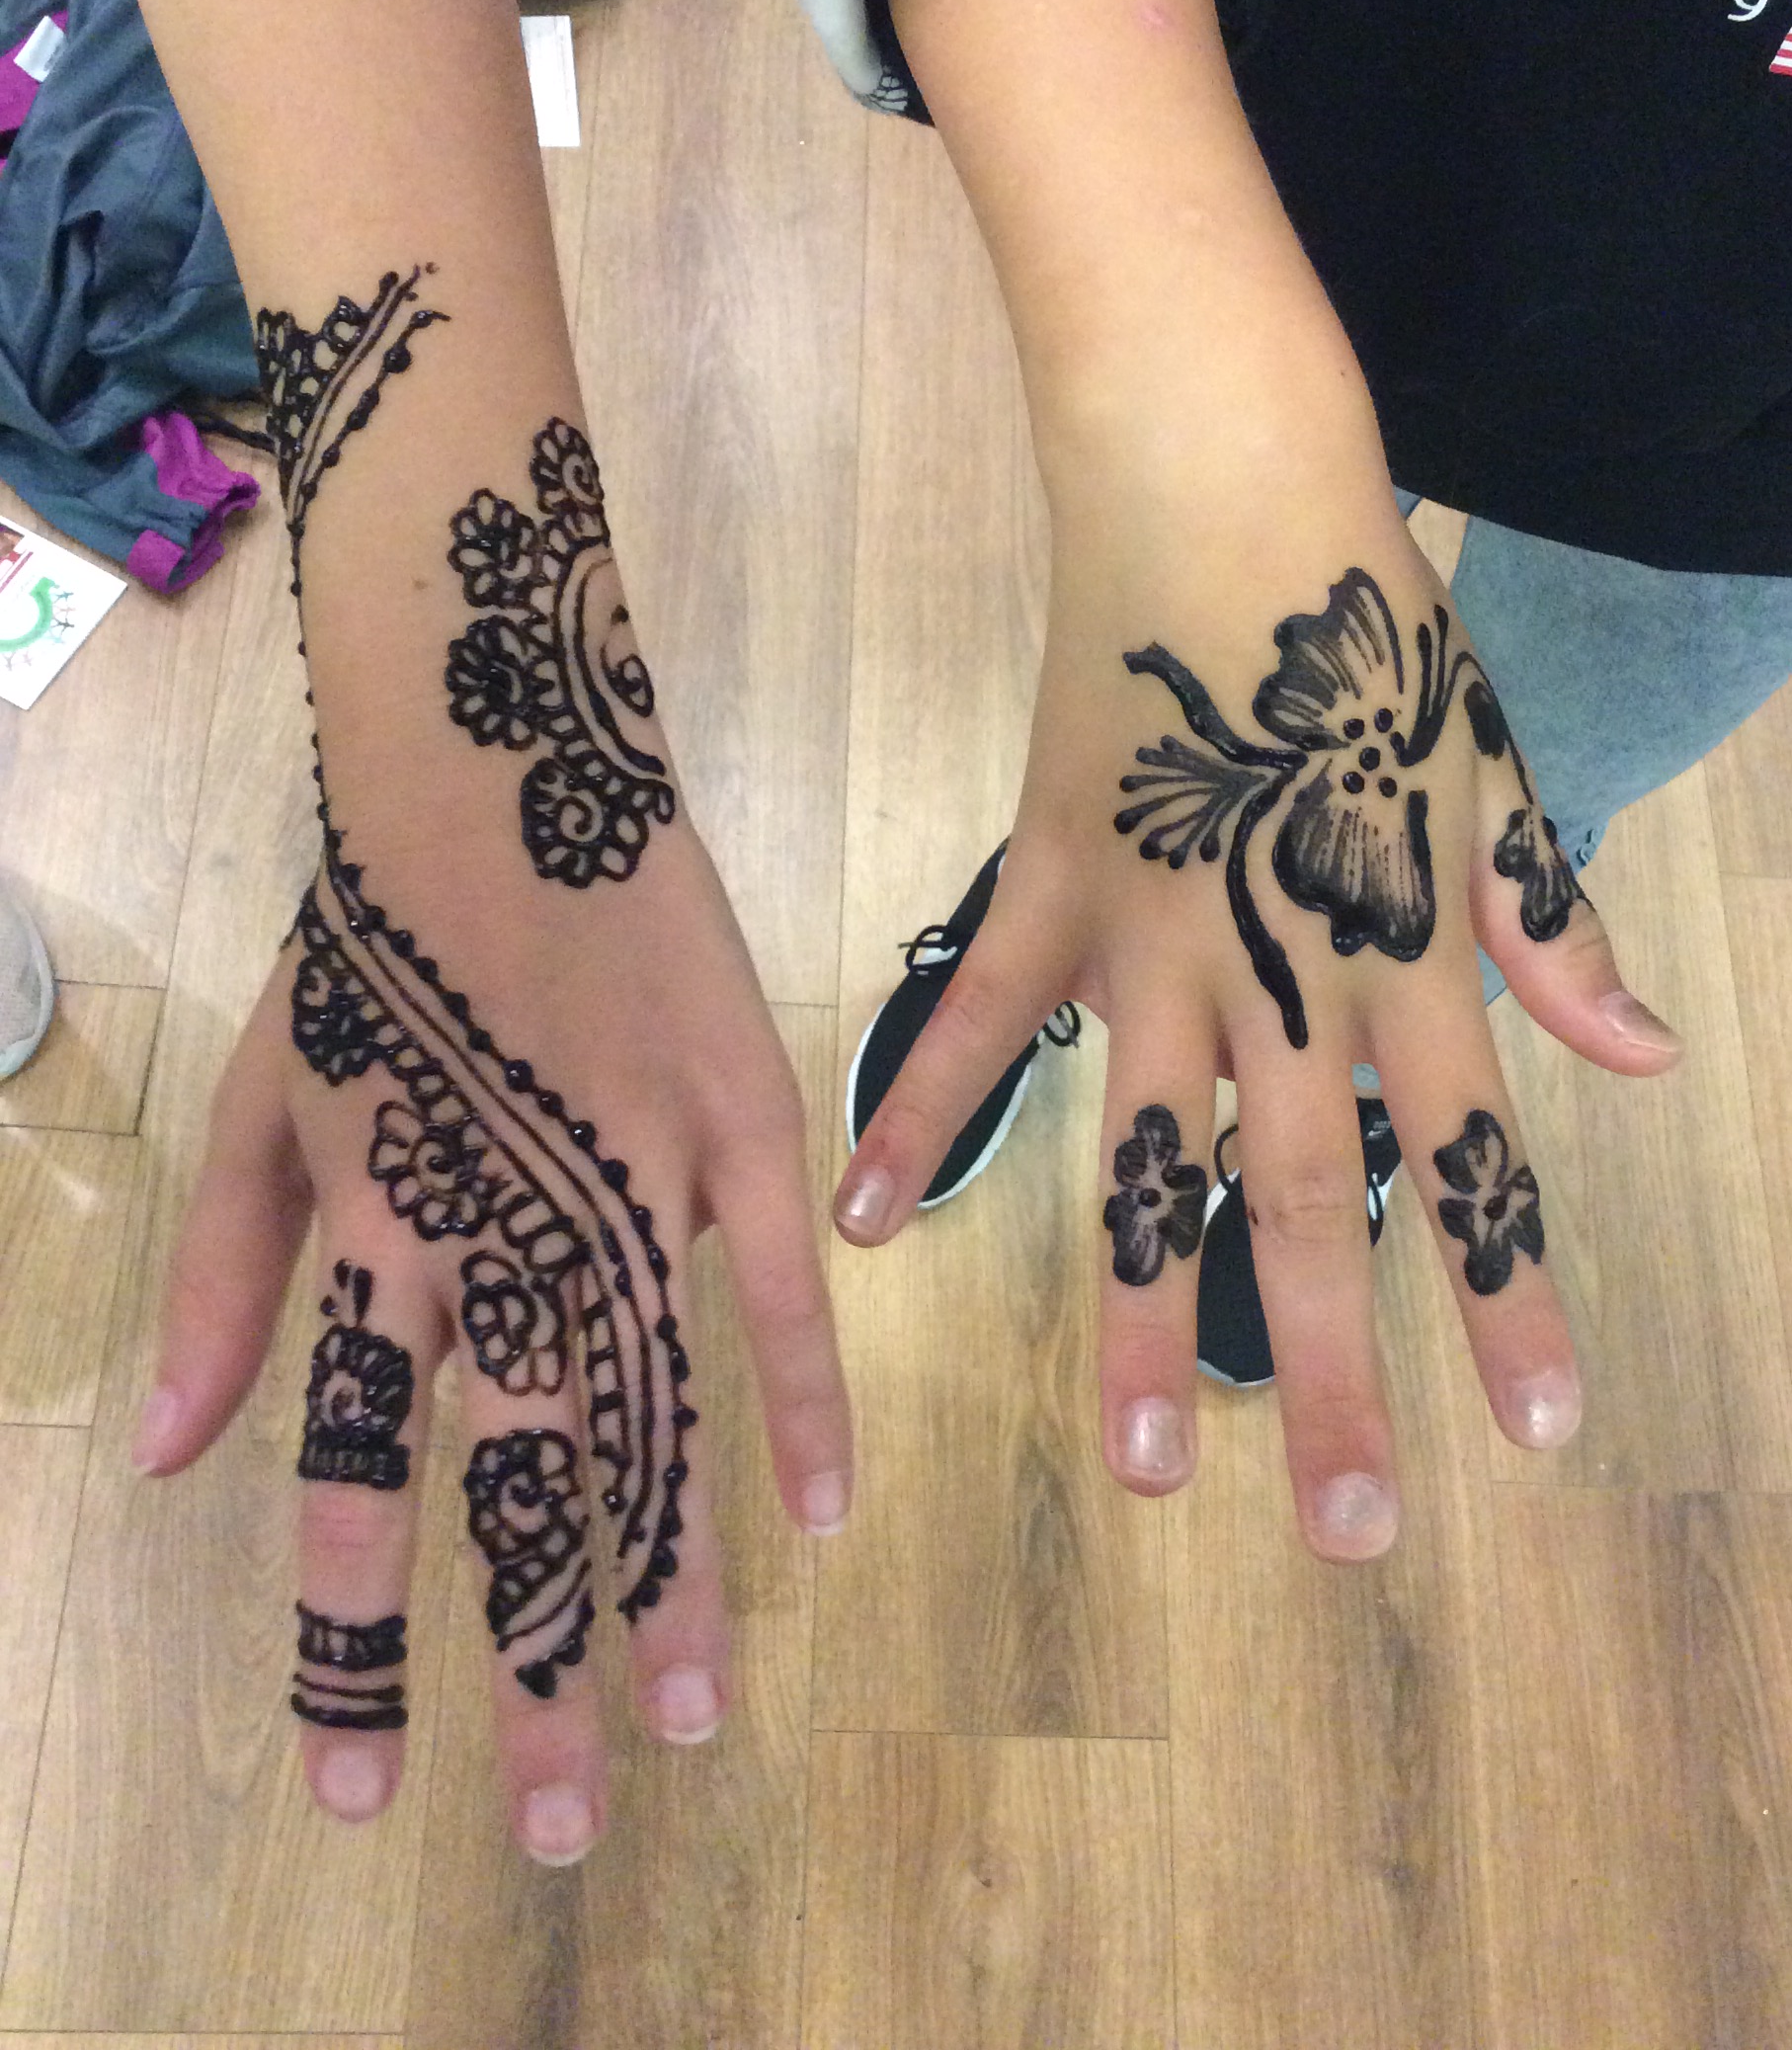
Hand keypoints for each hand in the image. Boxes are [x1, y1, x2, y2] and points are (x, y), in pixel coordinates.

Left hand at [133, 811, 850, 1863]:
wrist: (497, 766)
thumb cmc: (370, 940)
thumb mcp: (255, 1102)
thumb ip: (221, 1280)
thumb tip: (162, 1456)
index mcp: (377, 1235)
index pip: (356, 1478)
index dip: (353, 1640)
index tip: (355, 1790)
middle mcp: (500, 1232)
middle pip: (519, 1480)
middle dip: (531, 1661)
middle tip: (553, 1829)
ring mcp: (630, 1179)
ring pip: (655, 1407)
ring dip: (669, 1571)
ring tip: (684, 1722)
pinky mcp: (735, 1122)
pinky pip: (776, 1283)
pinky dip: (805, 1396)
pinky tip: (824, 1515)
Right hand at [833, 474, 1681, 1561]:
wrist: (1226, 488)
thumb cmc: (1369, 630)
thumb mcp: (1488, 773)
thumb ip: (1546, 926)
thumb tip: (1639, 1060)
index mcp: (1401, 948)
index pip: (1469, 1156)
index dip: (1505, 1297)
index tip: (1531, 1432)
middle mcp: (1280, 971)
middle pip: (1309, 1200)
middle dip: (1330, 1371)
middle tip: (1348, 1535)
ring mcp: (1152, 938)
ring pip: (1145, 1154)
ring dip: (1140, 1308)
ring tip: (1143, 1467)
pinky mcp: (1049, 881)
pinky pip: (979, 1015)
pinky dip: (923, 1112)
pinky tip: (868, 1223)